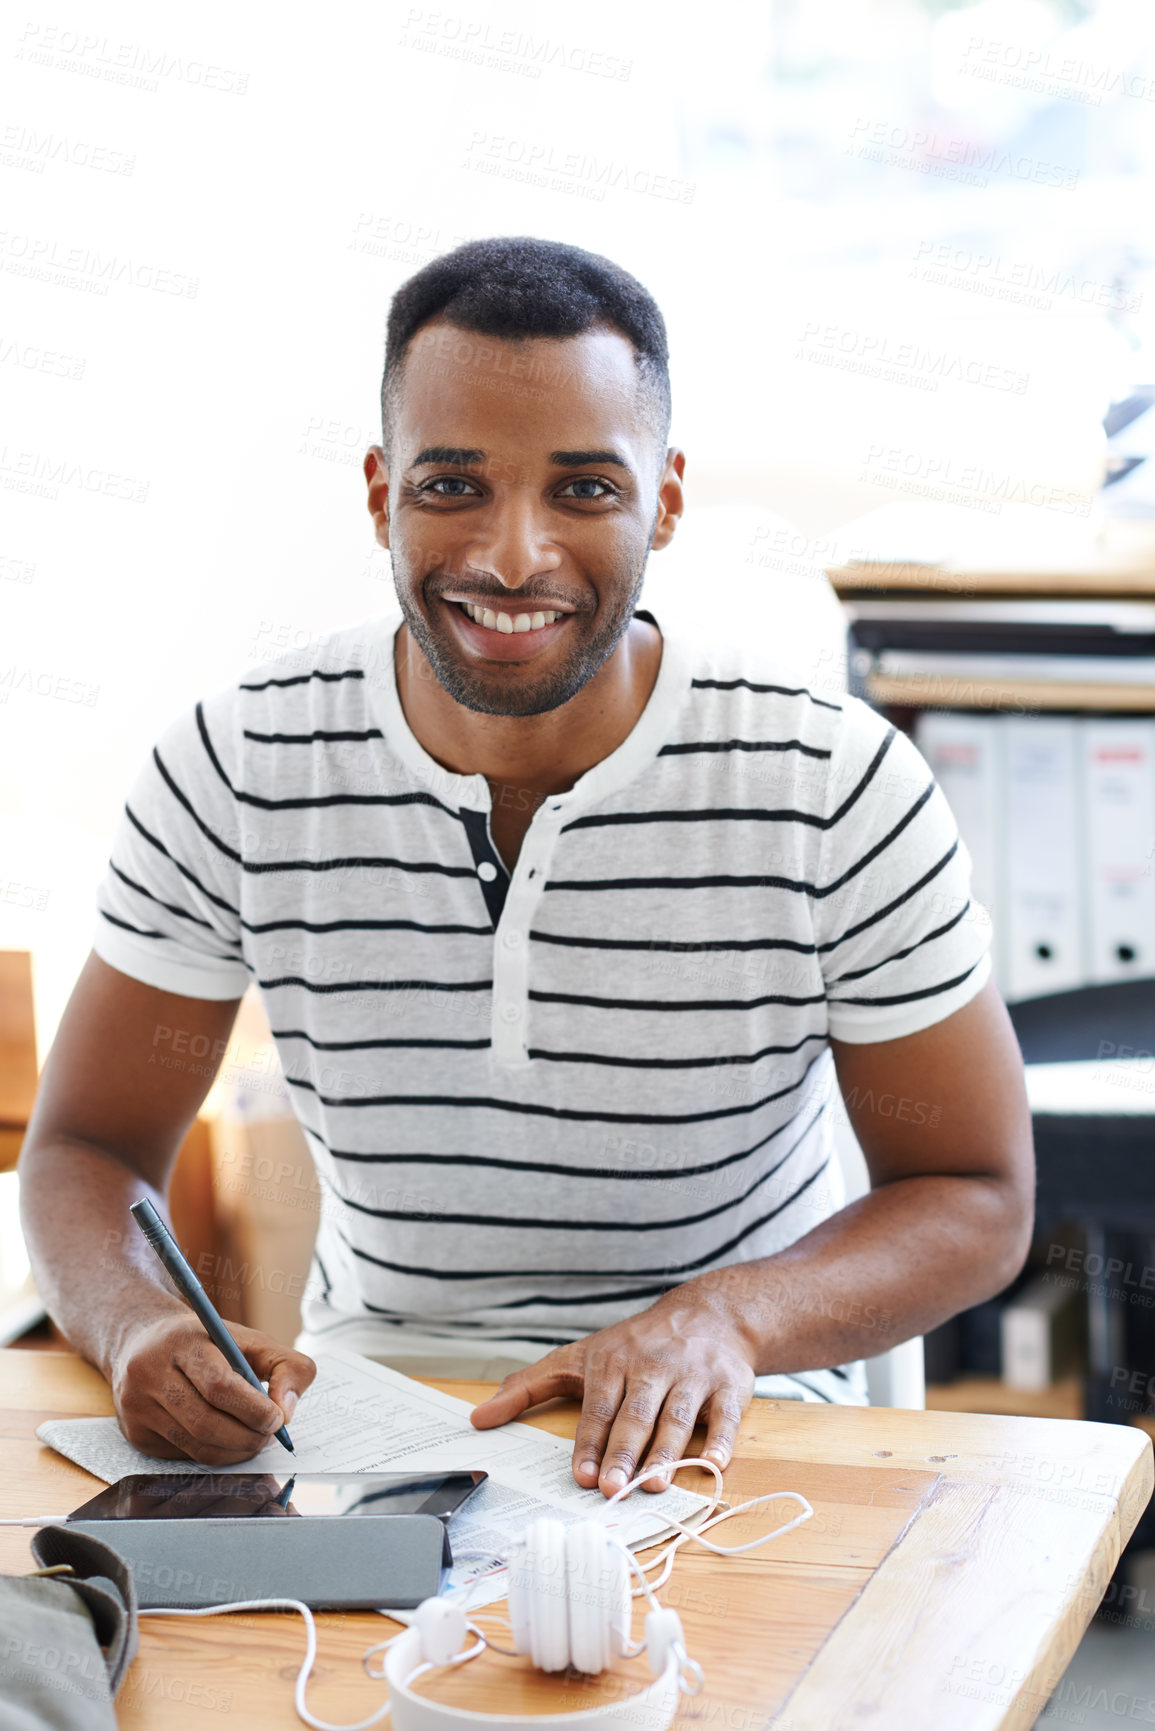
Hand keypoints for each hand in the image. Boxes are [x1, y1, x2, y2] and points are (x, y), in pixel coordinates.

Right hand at [109, 1310, 315, 1465]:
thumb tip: (287, 1411)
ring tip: (253, 1439)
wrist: (145, 1344)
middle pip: (206, 1422)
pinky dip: (212, 1453)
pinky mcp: (135, 1432)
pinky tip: (224, 1439)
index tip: (277, 1419)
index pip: (219, 1385)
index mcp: (183, 1341)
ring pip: (195, 1445)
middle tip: (269, 1435)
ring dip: (234, 1451)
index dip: (253, 1409)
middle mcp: (151, 1372)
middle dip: (247, 1437)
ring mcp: (137, 1406)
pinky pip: (182, 1456)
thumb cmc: (207, 1344)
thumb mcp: (249, 1339)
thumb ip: (285, 1365)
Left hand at [469, 1293, 755, 1496]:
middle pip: (636, 1414)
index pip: (599, 1408)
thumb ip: (529, 1386)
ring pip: (678, 1418)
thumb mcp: (580, 1356)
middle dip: (624, 1452)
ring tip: (655, 1485)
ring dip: (668, 1452)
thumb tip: (478, 1418)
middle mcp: (653, 1367)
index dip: (590, 1443)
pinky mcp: (729, 1386)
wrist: (709, 1313)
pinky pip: (726, 1415)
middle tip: (613, 1488)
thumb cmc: (636, 1345)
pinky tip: (715, 1465)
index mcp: (614, 1361)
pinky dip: (722, 1440)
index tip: (583, 1477)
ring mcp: (693, 1376)